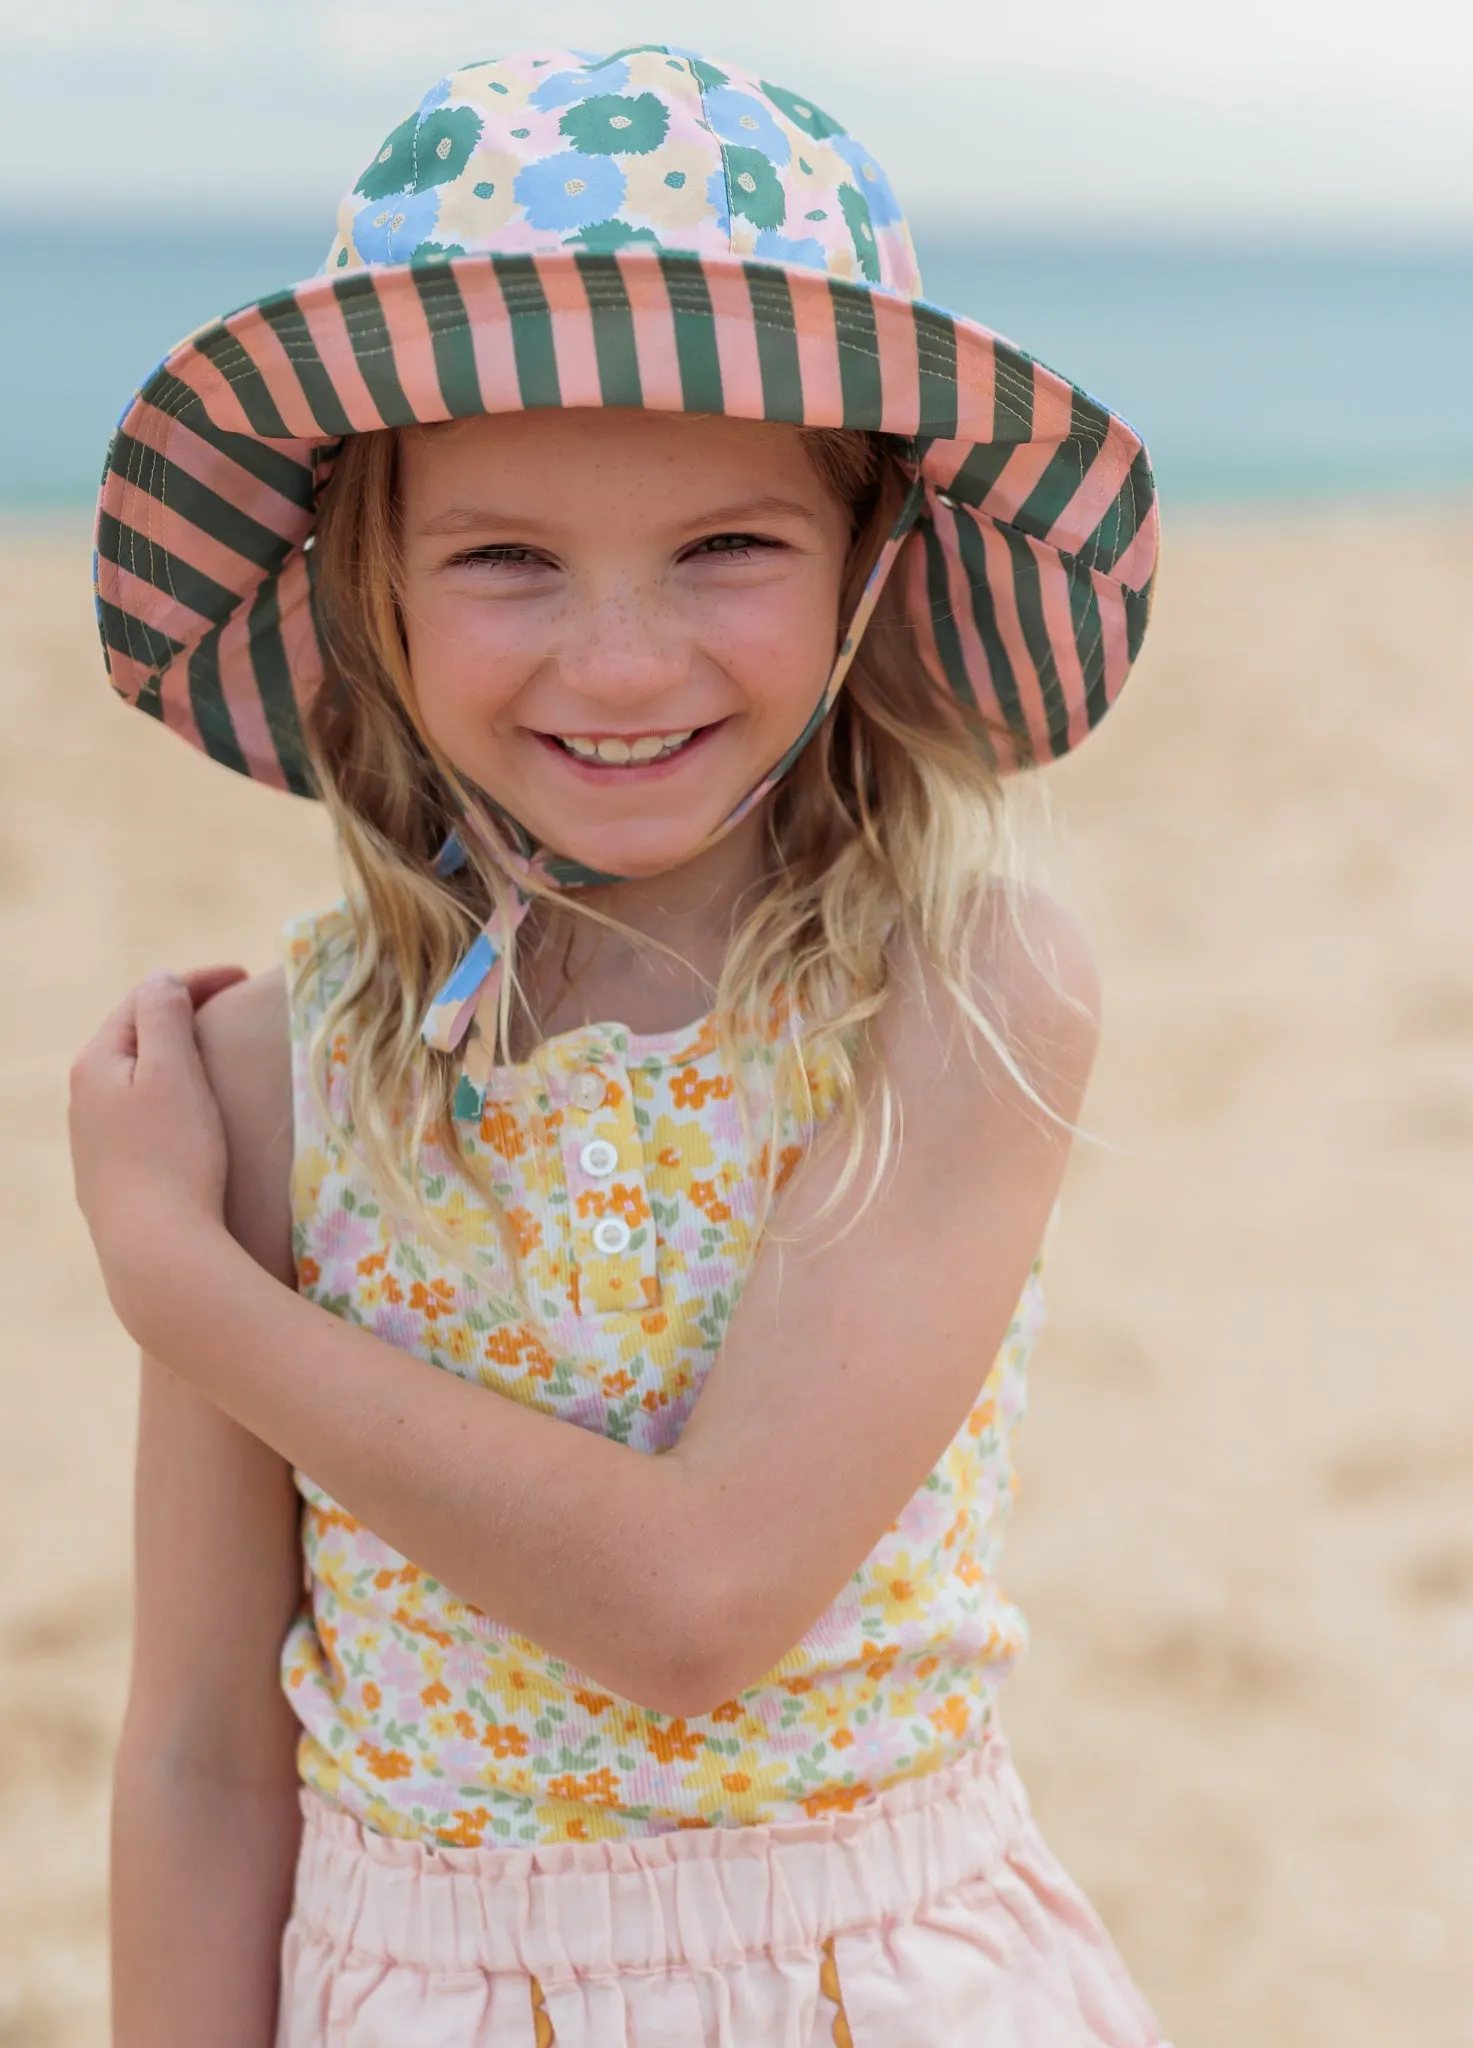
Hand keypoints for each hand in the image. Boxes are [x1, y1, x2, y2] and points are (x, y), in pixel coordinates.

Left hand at [69, 967, 248, 1327]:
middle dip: (179, 1014)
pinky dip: (166, 1098)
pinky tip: (187, 1116)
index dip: (195, 980)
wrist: (157, 1250)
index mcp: (95, 1063)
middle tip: (229, 1006)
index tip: (243, 977)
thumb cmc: (172, 1155)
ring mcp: (93, 1143)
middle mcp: (83, 1099)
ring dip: (171, 1057)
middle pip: (132, 1036)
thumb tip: (162, 980)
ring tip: (213, 1054)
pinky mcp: (111, 1179)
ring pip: (133, 1079)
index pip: (144, 998)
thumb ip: (164, 1015)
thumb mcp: (172, 1071)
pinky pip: (138, 1118)